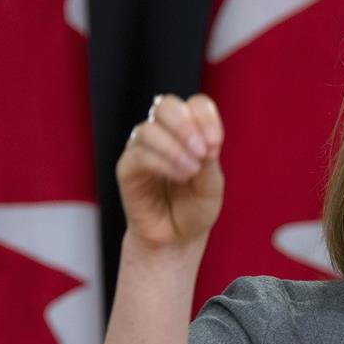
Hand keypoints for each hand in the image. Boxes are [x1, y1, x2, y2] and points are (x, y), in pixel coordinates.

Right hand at [116, 94, 224, 250]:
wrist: (177, 239)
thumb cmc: (195, 208)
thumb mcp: (211, 185)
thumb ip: (209, 161)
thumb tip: (204, 141)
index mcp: (188, 131)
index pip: (195, 104)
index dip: (206, 117)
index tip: (216, 144)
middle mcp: (162, 134)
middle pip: (166, 105)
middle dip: (186, 125)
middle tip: (203, 152)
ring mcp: (141, 149)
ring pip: (149, 129)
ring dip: (174, 147)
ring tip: (191, 171)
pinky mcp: (127, 169)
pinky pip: (139, 155)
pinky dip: (162, 161)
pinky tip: (179, 175)